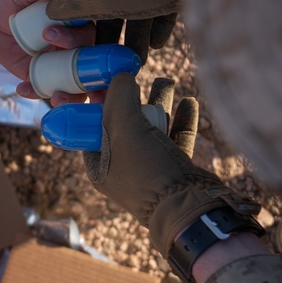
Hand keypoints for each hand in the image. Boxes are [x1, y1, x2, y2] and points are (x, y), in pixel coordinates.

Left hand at [0, 0, 93, 101]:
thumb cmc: (15, 2)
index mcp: (77, 24)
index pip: (88, 34)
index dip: (79, 39)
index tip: (58, 38)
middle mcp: (75, 46)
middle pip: (88, 65)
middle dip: (83, 76)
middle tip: (61, 75)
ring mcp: (61, 64)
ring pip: (76, 85)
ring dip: (71, 96)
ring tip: (56, 100)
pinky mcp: (45, 76)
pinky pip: (47, 89)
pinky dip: (36, 92)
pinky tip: (22, 89)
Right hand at [45, 0, 196, 63]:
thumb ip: (70, 7)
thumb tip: (49, 11)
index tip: (76, 21)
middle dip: (109, 29)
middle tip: (107, 52)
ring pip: (136, 5)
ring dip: (134, 34)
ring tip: (137, 59)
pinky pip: (160, 5)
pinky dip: (155, 25)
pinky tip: (157, 44)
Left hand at [84, 73, 259, 257]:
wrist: (190, 207)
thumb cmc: (147, 169)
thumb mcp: (124, 128)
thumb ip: (119, 98)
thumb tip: (121, 75)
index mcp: (99, 163)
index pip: (91, 127)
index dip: (97, 103)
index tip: (105, 81)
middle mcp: (122, 167)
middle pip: (124, 124)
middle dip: (132, 98)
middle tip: (138, 75)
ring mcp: (150, 169)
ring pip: (152, 129)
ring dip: (160, 104)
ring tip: (167, 80)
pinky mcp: (175, 170)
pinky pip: (176, 139)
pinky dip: (181, 120)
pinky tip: (189, 101)